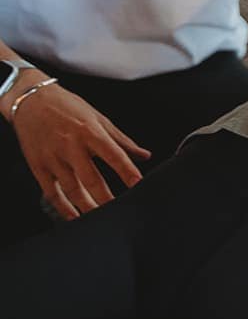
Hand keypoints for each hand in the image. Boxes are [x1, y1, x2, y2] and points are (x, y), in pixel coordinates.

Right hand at [9, 83, 150, 219]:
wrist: (32, 100)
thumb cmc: (67, 107)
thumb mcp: (98, 118)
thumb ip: (122, 140)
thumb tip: (144, 156)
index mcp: (90, 131)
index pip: (113, 155)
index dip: (127, 171)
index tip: (138, 185)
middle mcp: (71, 145)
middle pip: (91, 178)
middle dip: (106, 197)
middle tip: (118, 210)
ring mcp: (54, 158)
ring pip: (72, 189)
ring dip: (87, 206)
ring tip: (100, 217)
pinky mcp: (39, 167)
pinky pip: (52, 193)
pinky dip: (63, 208)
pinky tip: (74, 216)